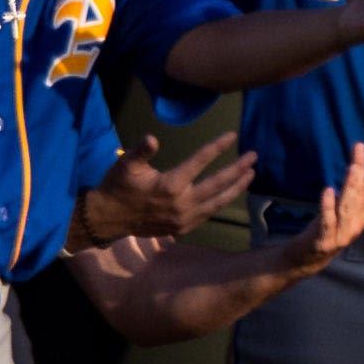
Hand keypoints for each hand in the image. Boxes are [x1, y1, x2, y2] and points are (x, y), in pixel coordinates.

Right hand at [78, 131, 255, 247]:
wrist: (109, 218)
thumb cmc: (118, 186)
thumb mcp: (126, 164)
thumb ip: (140, 151)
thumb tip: (152, 138)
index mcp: (170, 184)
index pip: (200, 161)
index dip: (218, 147)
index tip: (232, 136)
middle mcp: (182, 202)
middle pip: (218, 183)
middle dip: (238, 169)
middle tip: (254, 156)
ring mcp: (185, 218)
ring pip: (218, 201)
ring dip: (236, 187)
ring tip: (251, 174)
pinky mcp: (184, 227)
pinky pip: (209, 213)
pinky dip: (222, 201)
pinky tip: (231, 192)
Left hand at [289, 145, 363, 271]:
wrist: (313, 257)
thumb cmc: (335, 227)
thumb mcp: (355, 208)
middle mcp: (358, 223)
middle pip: (362, 195)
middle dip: (363, 172)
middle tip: (361, 149)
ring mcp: (342, 233)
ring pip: (348, 207)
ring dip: (351, 187)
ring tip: (353, 167)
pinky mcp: (325, 240)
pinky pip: (328, 222)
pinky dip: (328, 207)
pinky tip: (328, 190)